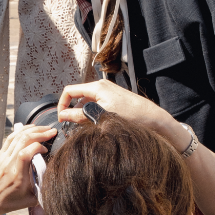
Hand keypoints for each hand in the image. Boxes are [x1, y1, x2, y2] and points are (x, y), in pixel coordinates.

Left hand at [0, 124, 57, 214]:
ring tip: (44, 128)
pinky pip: (10, 138)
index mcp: (17, 175)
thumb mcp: (29, 201)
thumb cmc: (8, 202)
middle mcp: (8, 163)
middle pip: (23, 140)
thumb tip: (56, 182)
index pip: (26, 153)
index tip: (46, 149)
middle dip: (39, 132)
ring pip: (16, 136)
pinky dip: (21, 131)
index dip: (39, 146)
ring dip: (32, 129)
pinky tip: (30, 129)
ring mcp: (3, 157)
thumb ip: (43, 191)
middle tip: (51, 131)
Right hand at [58, 79, 188, 148]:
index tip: (61, 118)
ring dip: (82, 114)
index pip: (69, 91)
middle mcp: (100, 86)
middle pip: (77, 97)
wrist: (152, 118)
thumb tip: (63, 115)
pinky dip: (91, 113)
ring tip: (84, 127)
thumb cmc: (130, 115)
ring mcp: (107, 92)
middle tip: (72, 125)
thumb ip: (79, 115)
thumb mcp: (101, 116)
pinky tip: (95, 125)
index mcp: (96, 87)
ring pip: (86, 102)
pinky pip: (95, 104)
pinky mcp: (113, 99)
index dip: (62, 104)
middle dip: (72, 110)